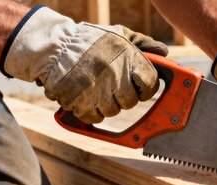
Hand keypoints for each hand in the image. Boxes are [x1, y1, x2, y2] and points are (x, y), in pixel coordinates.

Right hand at [0, 5, 167, 123]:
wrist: (52, 46)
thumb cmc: (88, 40)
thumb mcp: (119, 34)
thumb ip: (143, 43)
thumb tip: (164, 52)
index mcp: (129, 58)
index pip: (150, 84)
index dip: (144, 88)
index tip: (137, 87)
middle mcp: (116, 75)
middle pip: (130, 101)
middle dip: (123, 97)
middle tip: (111, 87)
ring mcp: (98, 91)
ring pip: (113, 111)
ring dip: (105, 104)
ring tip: (95, 89)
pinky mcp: (81, 103)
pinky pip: (94, 118)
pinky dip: (90, 112)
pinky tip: (85, 98)